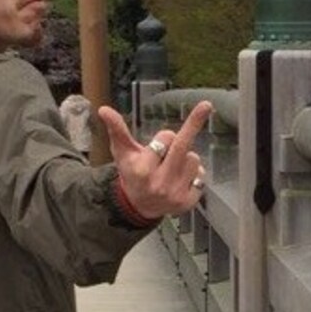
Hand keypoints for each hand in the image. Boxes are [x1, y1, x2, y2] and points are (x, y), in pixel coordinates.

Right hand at [98, 100, 212, 220]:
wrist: (138, 206)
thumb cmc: (132, 173)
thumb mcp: (122, 152)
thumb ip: (116, 130)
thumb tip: (104, 109)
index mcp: (142, 169)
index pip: (166, 138)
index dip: (165, 137)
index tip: (161, 142)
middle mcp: (159, 183)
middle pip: (182, 146)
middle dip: (194, 123)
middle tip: (206, 105)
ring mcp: (174, 194)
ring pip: (194, 160)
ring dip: (187, 158)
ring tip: (173, 167)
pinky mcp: (187, 202)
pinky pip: (201, 177)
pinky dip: (194, 175)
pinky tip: (181, 180)